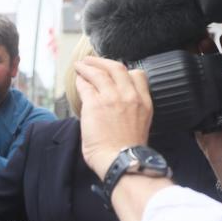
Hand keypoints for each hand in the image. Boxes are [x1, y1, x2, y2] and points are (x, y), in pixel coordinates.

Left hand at [74, 57, 153, 178]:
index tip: (114, 71)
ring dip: (88, 66)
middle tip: (91, 60)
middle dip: (102, 61)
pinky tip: (77, 79)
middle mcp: (129, 96)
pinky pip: (86, 86)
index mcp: (144, 102)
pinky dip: (81, 81)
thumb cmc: (126, 151)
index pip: (138, 75)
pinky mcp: (95, 104)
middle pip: (117, 68)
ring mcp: (112, 98)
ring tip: (80, 65)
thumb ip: (132, 111)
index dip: (124, 70)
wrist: (119, 160)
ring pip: (99, 73)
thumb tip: (118, 108)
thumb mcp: (140, 125)